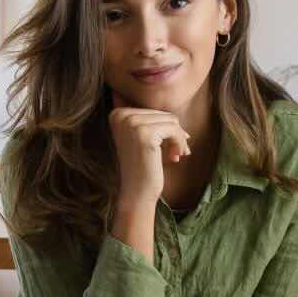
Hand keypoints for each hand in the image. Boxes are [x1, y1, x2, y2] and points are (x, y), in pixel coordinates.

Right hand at [108, 90, 190, 208]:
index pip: (154, 111)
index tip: (168, 146)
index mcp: (117, 114)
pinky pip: (174, 130)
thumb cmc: (142, 166)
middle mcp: (121, 115)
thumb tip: (162, 104)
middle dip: (174, 134)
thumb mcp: (141, 137)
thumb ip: (148, 118)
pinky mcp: (144, 133)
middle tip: (175, 153)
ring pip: (171, 121)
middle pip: (164, 114)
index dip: (166, 128)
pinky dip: (180, 143)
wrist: (136, 192)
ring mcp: (132, 123)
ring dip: (179, 139)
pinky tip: (176, 157)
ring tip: (176, 155)